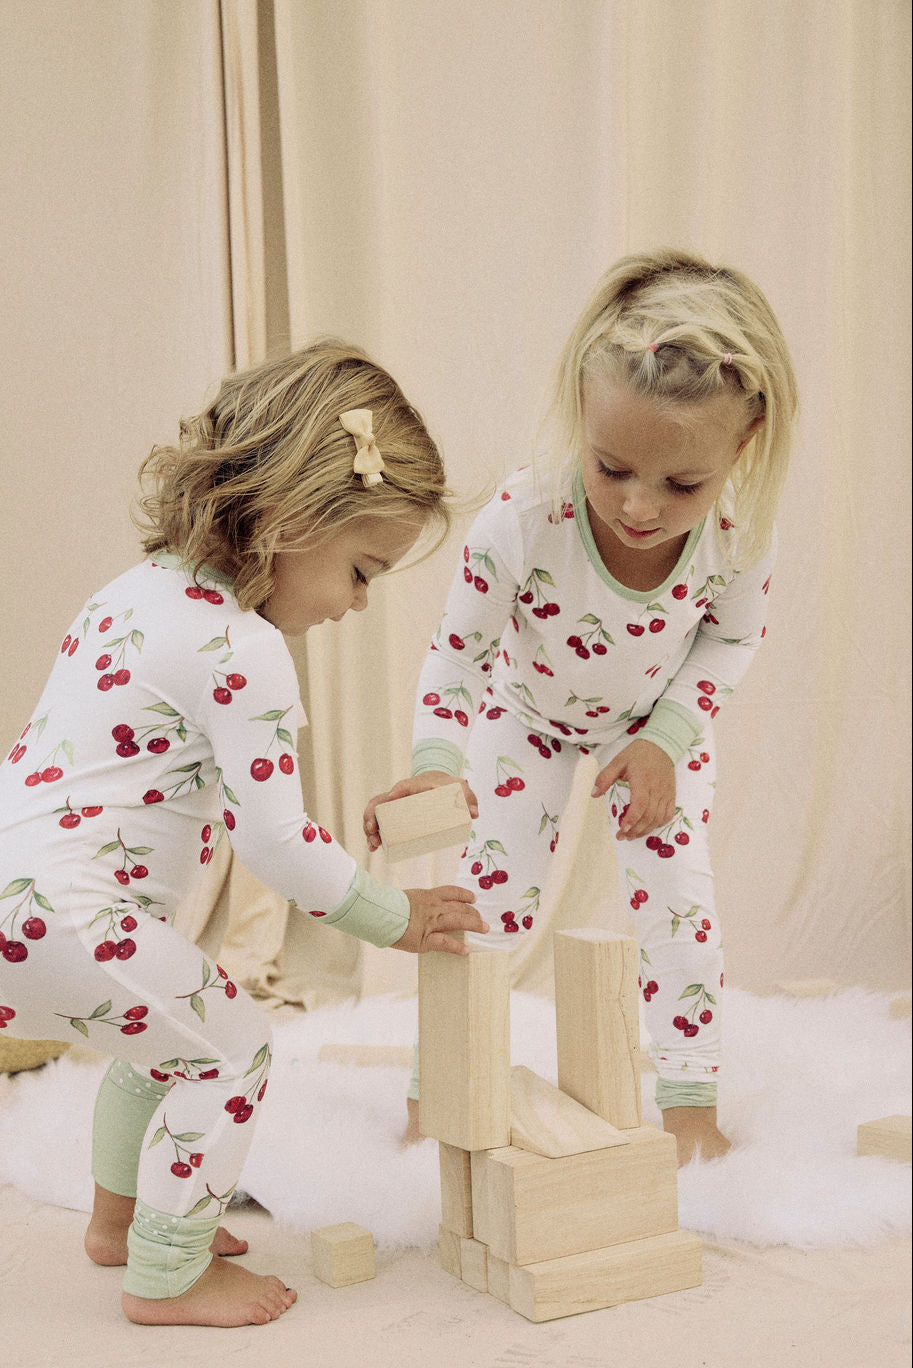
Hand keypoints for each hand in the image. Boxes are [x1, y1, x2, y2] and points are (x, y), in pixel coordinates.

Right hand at [363, 772, 478, 851]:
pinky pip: (379, 822)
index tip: (390, 801)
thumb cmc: (448, 786)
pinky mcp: (393, 815)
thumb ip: (469, 798)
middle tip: (374, 834)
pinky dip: (374, 834)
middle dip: (372, 818)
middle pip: (379, 802)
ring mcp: (394, 805)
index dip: (395, 793)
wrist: (438, 783)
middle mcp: (399, 794)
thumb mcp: (459, 789)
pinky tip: (374, 848)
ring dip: (370, 829)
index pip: (402, 786)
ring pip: (375, 813)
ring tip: (373, 845)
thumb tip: (474, 813)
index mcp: (413, 785)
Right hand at [393, 886, 488, 954]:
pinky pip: (446, 943)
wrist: (378, 912)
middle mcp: (433, 907)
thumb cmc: (384, 906)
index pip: (451, 892)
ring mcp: (431, 922)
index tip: (473, 898)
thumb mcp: (404, 898)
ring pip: (459, 920)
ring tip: (485, 928)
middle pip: (460, 907)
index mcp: (427, 896)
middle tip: (481, 918)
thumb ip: (414, 903)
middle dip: (473, 912)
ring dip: (474, 924)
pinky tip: (465, 951)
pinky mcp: (426, 938)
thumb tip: (412, 909)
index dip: (464, 895)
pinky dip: (457, 948)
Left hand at [591, 739, 675, 840]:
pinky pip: (668, 815)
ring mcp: (666, 793)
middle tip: (622, 836)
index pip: (640, 804)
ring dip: (645, 830)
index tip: (622, 829)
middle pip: (649, 815)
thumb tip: (593, 794)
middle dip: (635, 830)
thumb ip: (605, 777)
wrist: (661, 746)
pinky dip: (658, 824)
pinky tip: (647, 827)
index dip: (632, 819)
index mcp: (643, 780)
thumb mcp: (618, 761)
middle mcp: (657, 788)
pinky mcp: (672, 795)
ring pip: (658, 818)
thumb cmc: (637, 754)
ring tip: (631, 835)